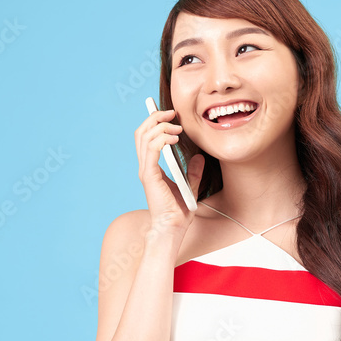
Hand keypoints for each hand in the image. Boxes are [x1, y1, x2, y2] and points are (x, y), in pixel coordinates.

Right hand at [134, 108, 204, 235]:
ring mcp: (146, 170)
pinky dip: (161, 139)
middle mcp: (145, 166)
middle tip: (172, 113)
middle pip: (141, 132)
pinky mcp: (149, 175)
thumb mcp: (190, 186)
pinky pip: (151, 149)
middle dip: (155, 117)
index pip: (146, 137)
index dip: (155, 122)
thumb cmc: (178, 211)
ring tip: (176, 127)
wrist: (173, 228)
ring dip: (160, 126)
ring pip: (143, 137)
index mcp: (152, 167)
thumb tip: (200, 157)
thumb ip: (194, 172)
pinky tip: (174, 138)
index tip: (171, 115)